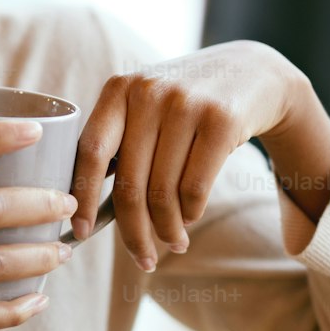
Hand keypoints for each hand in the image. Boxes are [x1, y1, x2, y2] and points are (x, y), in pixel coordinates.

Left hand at [70, 40, 306, 271]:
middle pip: (129, 183)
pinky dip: (190, 214)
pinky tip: (190, 219)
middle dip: (134, 232)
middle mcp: (148, 92)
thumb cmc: (184, 104)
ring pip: (164, 192)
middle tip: (143, 258)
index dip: (82, 197)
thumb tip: (86, 209)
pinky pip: (195, 188)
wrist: (251, 72)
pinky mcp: (222, 119)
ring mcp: (185, 103)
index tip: (78, 233)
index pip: (89, 151)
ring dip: (167, 229)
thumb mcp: (146, 106)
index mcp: (118, 89)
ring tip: (173, 242)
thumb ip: (118, 143)